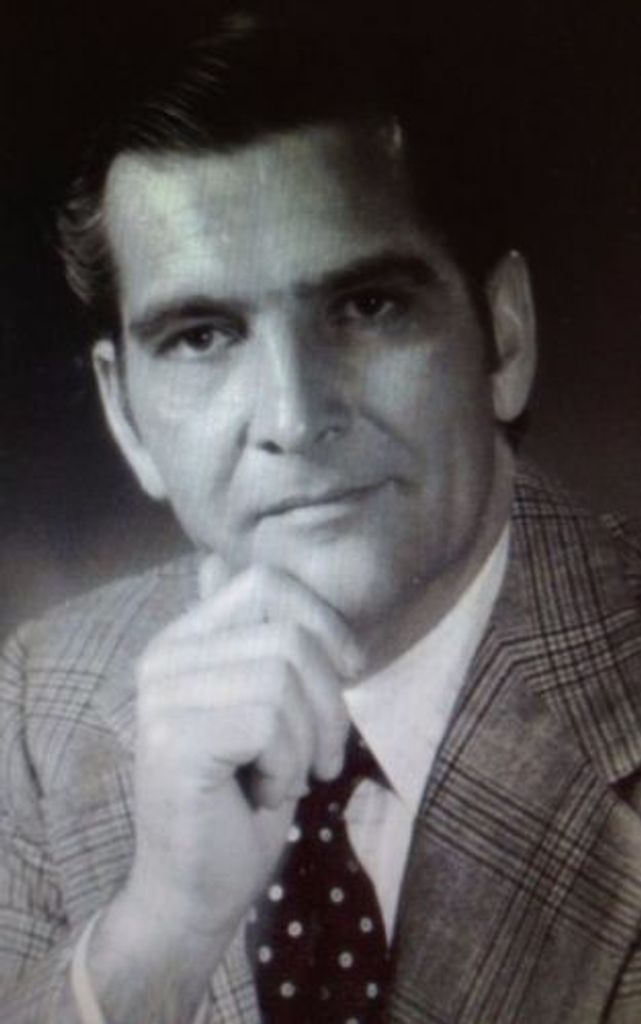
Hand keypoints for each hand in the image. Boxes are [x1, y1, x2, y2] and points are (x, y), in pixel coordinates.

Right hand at [123, 557, 363, 937]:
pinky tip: (265, 794)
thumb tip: (219, 559)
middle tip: (322, 756)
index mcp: (184, 640)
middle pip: (288, 635)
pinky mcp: (174, 738)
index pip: (265, 582)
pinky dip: (289, 766)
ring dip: (309, 741)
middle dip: (329, 703)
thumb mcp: (260, 708)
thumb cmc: (242, 799)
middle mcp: (164, 656)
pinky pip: (270, 722)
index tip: (348, 672)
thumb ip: (247, 638)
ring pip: (284, 678)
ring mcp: (163, 696)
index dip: (322, 622)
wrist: (195, 891)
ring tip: (289, 778)